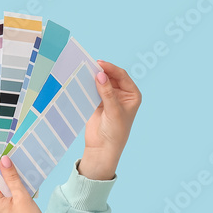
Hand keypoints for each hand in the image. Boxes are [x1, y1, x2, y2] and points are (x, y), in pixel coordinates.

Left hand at [0, 155, 53, 212]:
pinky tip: (26, 191)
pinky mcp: (3, 212)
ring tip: (26, 180)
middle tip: (22, 168)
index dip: (1, 167)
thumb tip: (3, 159)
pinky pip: (7, 196)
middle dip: (9, 175)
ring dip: (14, 183)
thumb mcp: (22, 196)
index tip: (10, 157)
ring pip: (3, 189)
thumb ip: (12, 177)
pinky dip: (15, 192)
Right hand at [82, 60, 141, 174]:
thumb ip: (107, 92)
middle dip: (102, 71)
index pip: (122, 76)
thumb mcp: (113, 111)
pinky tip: (81, 80)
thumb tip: (100, 75)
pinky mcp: (98, 102)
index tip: (100, 64)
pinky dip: (88, 84)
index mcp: (132, 95)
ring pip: (102, 82)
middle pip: (111, 76)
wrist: (102, 148)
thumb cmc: (115, 132)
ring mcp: (110, 97)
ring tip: (84, 70)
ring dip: (94, 77)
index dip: (111, 69)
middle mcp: (122, 94)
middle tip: (89, 65)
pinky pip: (93, 89)